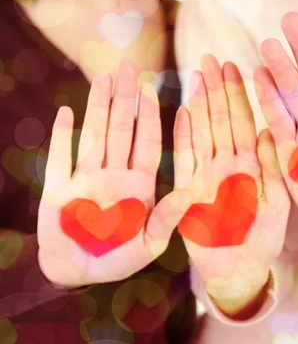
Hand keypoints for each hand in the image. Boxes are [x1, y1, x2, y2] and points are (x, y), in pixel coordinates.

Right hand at [38, 62, 188, 286]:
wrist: (79, 276)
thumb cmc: (119, 261)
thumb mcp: (150, 243)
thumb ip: (168, 217)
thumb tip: (193, 190)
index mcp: (139, 186)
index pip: (148, 143)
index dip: (150, 117)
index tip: (153, 89)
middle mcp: (114, 177)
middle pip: (121, 131)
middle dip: (124, 100)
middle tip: (127, 67)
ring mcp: (85, 179)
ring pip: (93, 136)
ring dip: (97, 107)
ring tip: (102, 78)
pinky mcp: (58, 189)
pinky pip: (60, 157)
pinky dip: (61, 136)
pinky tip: (66, 111)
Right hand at [174, 56, 289, 314]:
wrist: (238, 271)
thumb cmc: (262, 240)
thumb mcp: (277, 203)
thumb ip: (271, 168)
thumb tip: (265, 131)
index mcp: (251, 166)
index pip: (244, 122)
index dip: (240, 94)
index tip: (236, 65)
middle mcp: (228, 165)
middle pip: (222, 119)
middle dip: (217, 89)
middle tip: (212, 57)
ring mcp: (207, 176)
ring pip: (203, 132)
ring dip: (200, 104)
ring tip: (197, 75)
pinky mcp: (188, 191)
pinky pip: (185, 159)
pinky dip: (182, 136)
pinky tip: (180, 111)